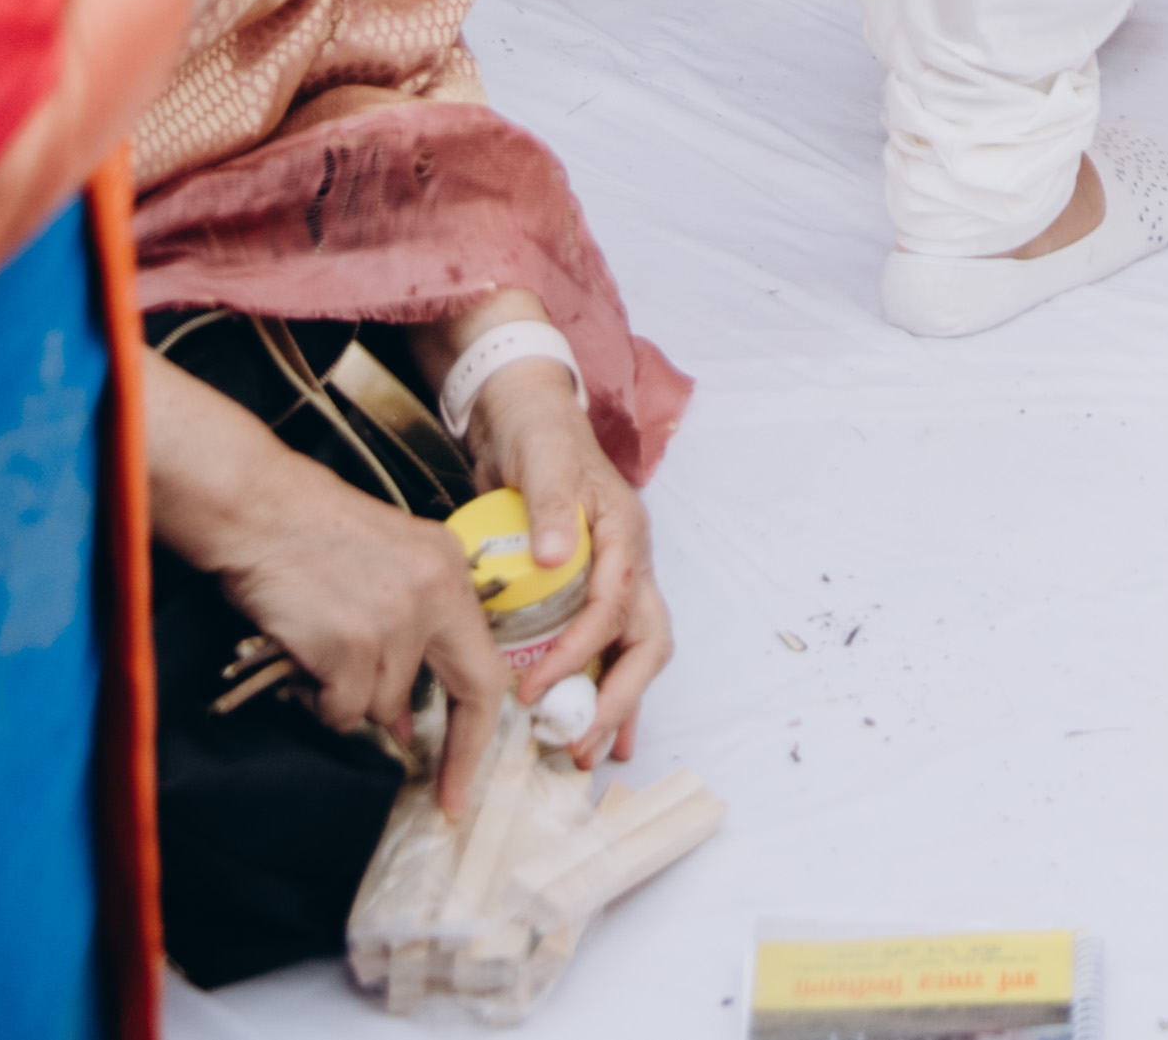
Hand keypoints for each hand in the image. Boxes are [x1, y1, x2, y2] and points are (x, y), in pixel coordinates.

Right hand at [198, 428, 515, 812]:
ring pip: (382, 705)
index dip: (481, 727)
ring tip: (321, 653)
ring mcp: (395, 617)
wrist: (260, 510)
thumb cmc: (314, 539)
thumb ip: (409, 637)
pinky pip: (340, 708)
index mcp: (449, 568)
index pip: (487, 659)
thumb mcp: (386, 572)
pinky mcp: (350, 641)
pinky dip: (317, 698)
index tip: (468, 780)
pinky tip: (305, 655)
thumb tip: (403, 722)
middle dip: (461, 754)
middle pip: (471, 689)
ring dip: (347, 697)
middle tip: (447, 798)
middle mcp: (435, 590)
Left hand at [449, 345, 669, 766]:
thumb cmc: (536, 432)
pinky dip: (601, 690)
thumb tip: (556, 554)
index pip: (613, 606)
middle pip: (646, 640)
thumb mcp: (541, 457)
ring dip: (617, 705)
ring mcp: (610, 576)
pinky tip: (590, 726)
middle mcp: (628, 560)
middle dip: (620, 699)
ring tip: (590, 753)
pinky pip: (606, 649)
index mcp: (624, 531)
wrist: (520, 414)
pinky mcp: (584, 589)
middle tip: (582, 745)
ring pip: (634, 652)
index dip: (578, 654)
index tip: (533, 693)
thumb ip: (549, 503)